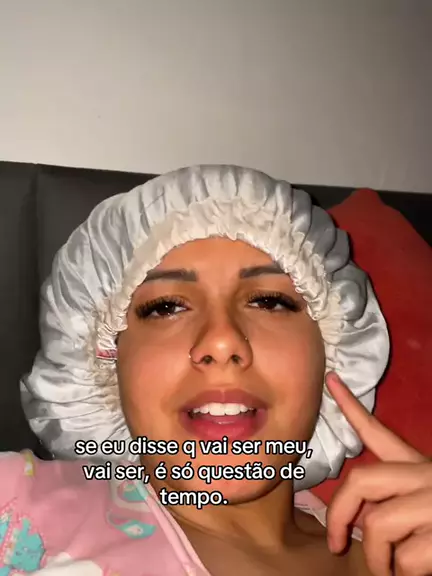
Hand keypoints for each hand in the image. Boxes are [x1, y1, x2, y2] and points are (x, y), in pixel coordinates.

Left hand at [325, 372, 431, 575]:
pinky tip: (414, 575)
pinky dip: (402, 574)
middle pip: (362, 480)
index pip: (377, 432)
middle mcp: (426, 477)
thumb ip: (395, 496)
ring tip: (386, 569)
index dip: (350, 406)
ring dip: (377, 558)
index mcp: (419, 466)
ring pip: (379, 525)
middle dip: (339, 512)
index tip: (330, 380)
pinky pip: (406, 558)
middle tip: (337, 543)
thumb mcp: (424, 494)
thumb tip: (358, 520)